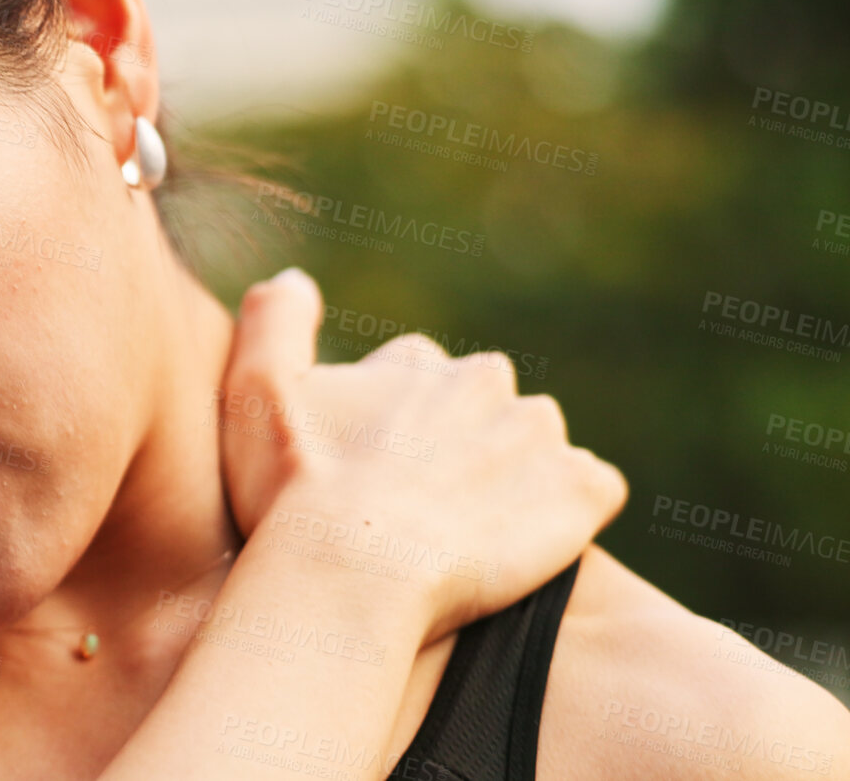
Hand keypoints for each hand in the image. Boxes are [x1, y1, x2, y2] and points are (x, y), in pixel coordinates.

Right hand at [217, 267, 627, 641]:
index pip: (420, 380)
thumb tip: (295, 278)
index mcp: (418, 361)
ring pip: (537, 451)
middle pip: (485, 412)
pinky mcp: (582, 492)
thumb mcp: (255, 390)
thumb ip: (274, 319)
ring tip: (469, 536)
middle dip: (463, 450)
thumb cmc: (294, 489)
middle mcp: (487, 381)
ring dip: (515, 481)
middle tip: (421, 511)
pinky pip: (593, 492)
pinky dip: (569, 514)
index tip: (372, 474)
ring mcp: (540, 437)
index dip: (395, 430)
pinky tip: (519, 546)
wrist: (353, 572)